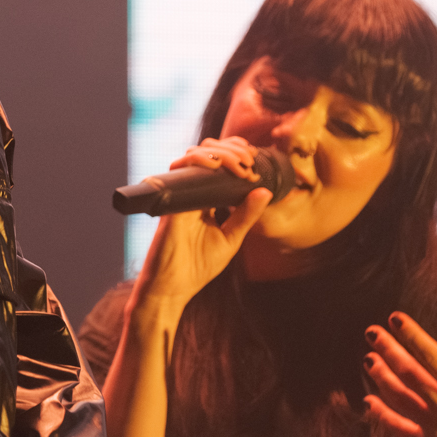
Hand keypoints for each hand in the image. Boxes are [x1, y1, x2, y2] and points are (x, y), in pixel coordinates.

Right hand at [133, 137, 272, 311]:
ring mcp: (181, 195)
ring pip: (197, 156)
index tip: (254, 158)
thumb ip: (246, 216)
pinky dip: (198, 161)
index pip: (221, 165)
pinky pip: (182, 171)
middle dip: (233, 149)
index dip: (236, 152)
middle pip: (210, 153)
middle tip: (250, 160)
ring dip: (220, 153)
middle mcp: (193, 193)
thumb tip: (264, 191)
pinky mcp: (172, 200)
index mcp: (208, 200)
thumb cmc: (198, 267)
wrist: (171, 287)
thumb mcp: (230, 239)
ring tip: (240, 164)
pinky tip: (215, 165)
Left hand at [362, 313, 436, 436]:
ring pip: (401, 399)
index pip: (435, 358)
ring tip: (368, 358)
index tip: (397, 319)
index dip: (414, 337)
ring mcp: (434, 429)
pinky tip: (368, 402)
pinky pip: (399, 429)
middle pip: (411, 375)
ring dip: (381, 378)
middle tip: (372, 332)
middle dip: (390, 351)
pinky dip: (382, 415)